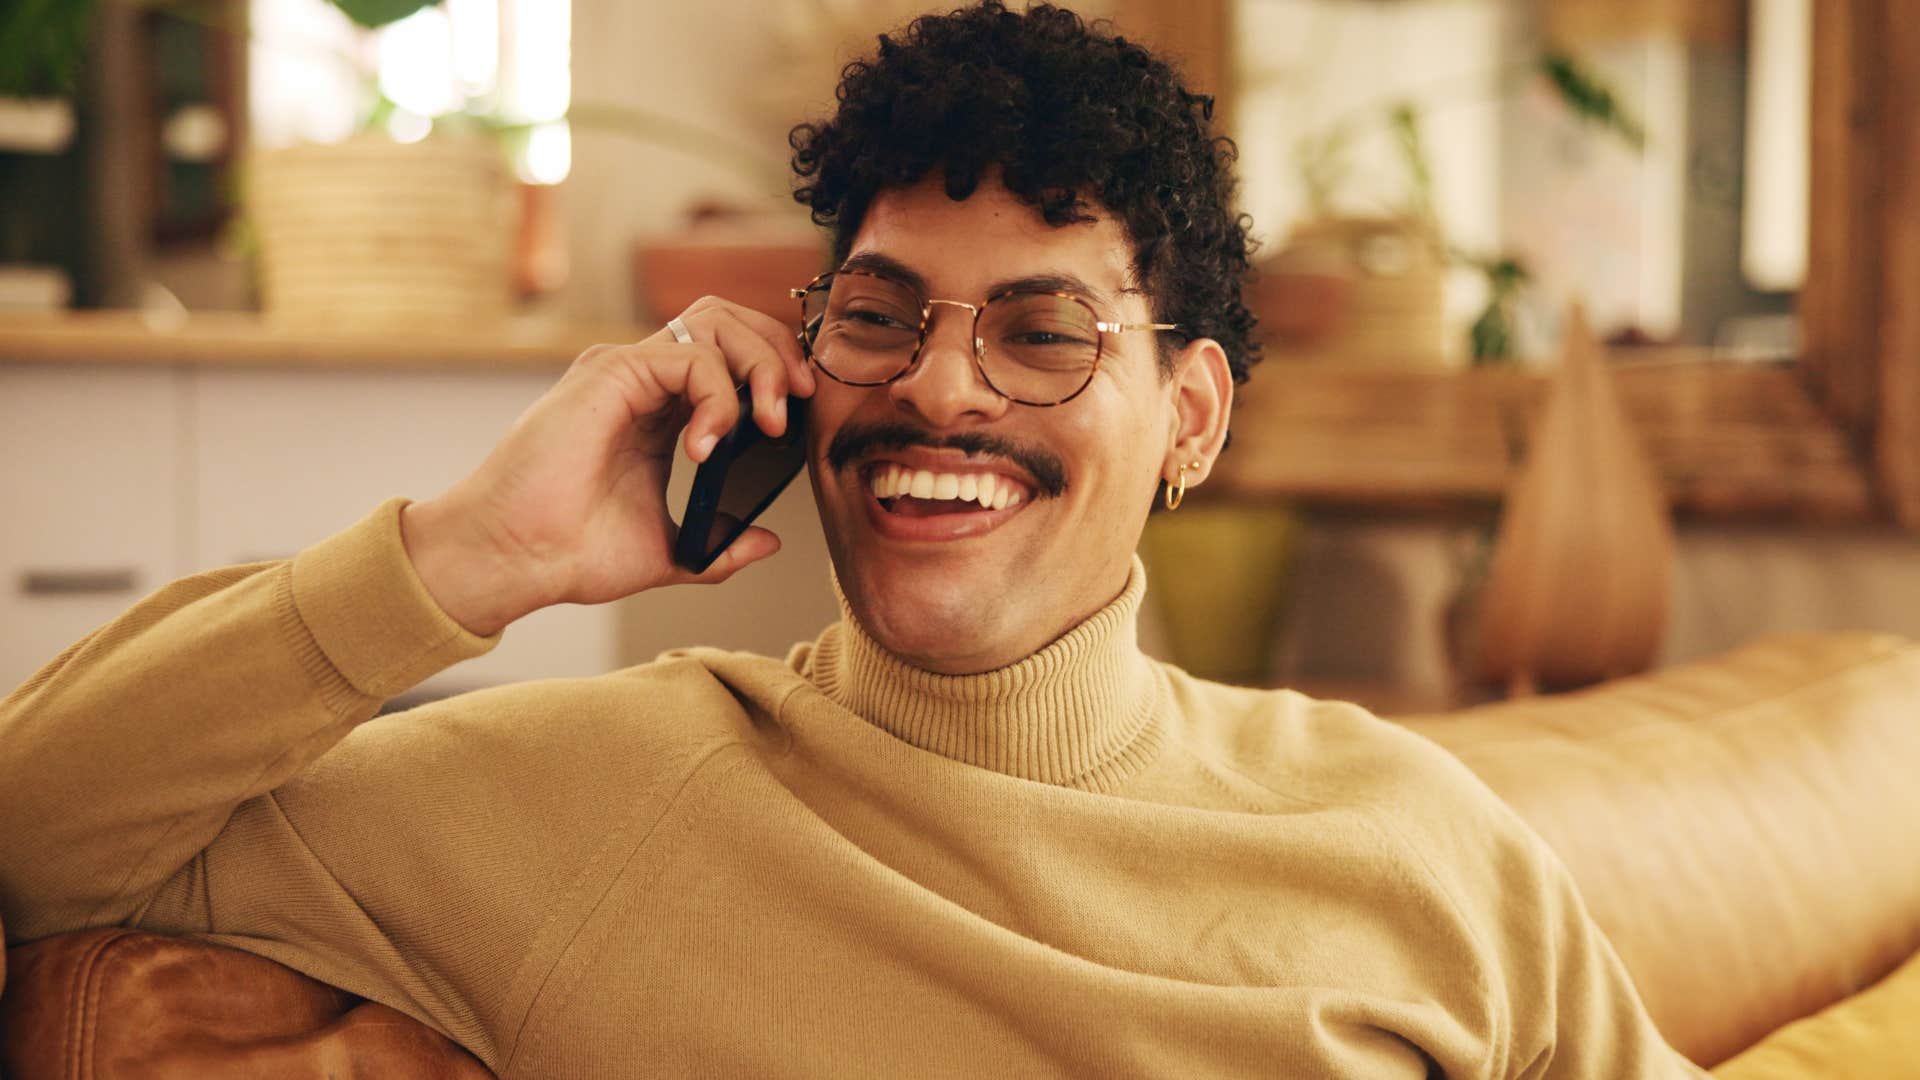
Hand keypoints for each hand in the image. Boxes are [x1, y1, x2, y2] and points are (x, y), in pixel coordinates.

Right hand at [400, 297, 817, 635]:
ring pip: (716, 322)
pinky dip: (717, 396)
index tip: (799, 418)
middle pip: (730, 321)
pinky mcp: (609, 373)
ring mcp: (624, 371)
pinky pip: (689, 357)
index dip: (775, 370)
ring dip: (759, 364)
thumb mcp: (669, 551)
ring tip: (766, 422)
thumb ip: (719, 543)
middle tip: (797, 405)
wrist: (512, 560)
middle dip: (779, 353)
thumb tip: (767, 541)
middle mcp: (642, 380)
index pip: (730, 354)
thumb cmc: (569, 552)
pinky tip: (707, 448)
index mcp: (658, 411)